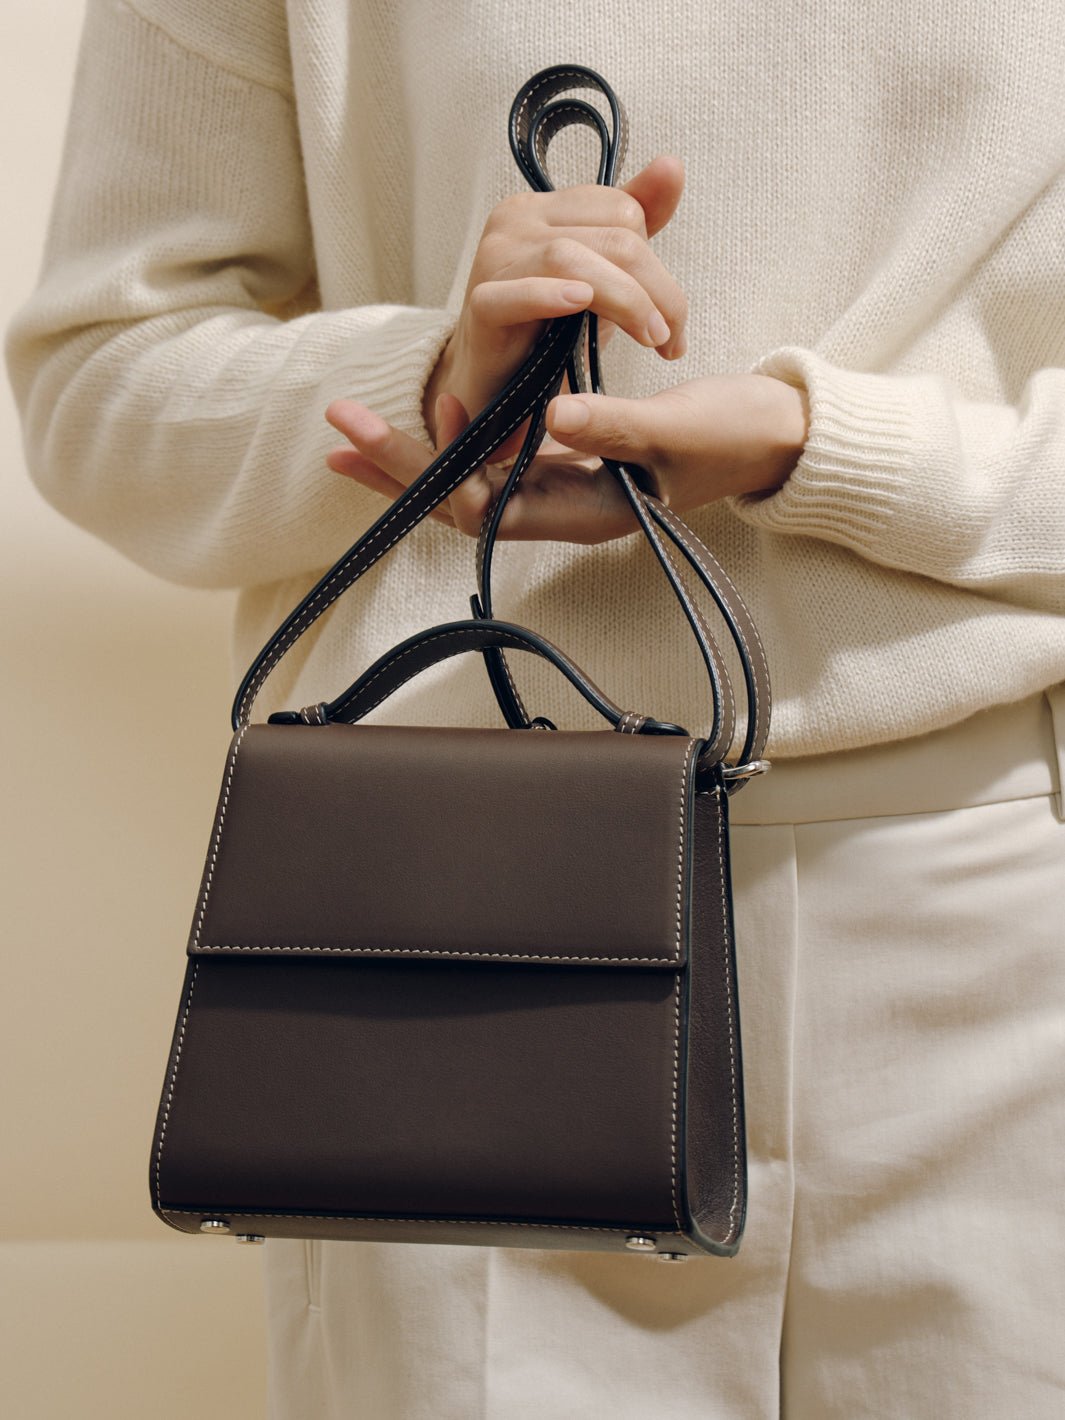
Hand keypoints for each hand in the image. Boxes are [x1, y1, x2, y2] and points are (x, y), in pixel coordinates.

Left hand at [326, 373, 808, 544]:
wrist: (773, 436)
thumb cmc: (733, 436)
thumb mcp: (676, 428)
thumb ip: (614, 425)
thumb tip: (554, 420)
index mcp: (581, 511)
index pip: (482, 502)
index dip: (439, 461)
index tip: (407, 408)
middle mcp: (560, 507)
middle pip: (457, 500)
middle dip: (398, 465)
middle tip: (338, 424)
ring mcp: (561, 487)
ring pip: (468, 481)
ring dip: (415, 455)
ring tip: (355, 430)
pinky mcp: (568, 460)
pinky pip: (495, 457)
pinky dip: (456, 435)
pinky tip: (432, 410)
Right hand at [423, 155, 688, 457]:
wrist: (494, 387)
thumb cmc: (547, 332)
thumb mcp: (601, 276)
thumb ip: (635, 223)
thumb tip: (672, 165)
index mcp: (545, 209)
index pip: (622, 210)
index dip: (656, 264)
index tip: (670, 318)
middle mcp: (516, 221)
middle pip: (610, 235)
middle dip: (655, 288)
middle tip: (671, 337)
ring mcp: (494, 260)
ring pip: (572, 258)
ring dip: (627, 300)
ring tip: (651, 339)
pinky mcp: (480, 305)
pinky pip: (517, 293)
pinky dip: (550, 296)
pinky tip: (580, 304)